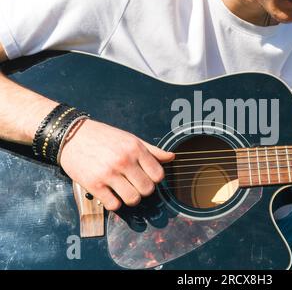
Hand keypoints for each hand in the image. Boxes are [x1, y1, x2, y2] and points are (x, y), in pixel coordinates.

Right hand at [59, 119, 174, 210]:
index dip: (154, 179)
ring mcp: (109, 173)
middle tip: (134, 185)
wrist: (71, 135)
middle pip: (147, 190)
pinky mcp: (93, 184)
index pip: (158, 175)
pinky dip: (114, 203)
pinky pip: (113, 205)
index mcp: (135, 148)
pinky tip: (110, 194)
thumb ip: (152, 150)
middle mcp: (124, 161)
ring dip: (130, 198)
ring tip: (123, 191)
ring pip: (133, 199)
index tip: (146, 177)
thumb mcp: (130, 138)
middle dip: (143, 190)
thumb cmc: (103, 137)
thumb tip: (172, 157)